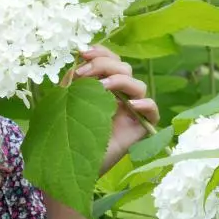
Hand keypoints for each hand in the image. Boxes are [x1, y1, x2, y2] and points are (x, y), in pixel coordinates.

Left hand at [70, 45, 158, 175]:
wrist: (71, 166)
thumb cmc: (67, 135)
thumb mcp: (66, 103)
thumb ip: (72, 82)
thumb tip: (78, 61)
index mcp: (104, 87)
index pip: (111, 60)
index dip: (100, 52)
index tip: (82, 53)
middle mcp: (120, 96)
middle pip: (124, 68)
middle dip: (103, 65)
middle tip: (82, 74)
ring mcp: (132, 111)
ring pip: (138, 85)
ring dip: (119, 80)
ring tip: (99, 89)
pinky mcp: (141, 127)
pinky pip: (152, 109)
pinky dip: (144, 104)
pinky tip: (129, 106)